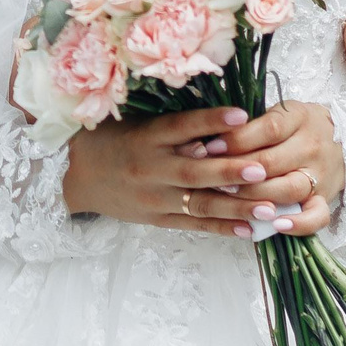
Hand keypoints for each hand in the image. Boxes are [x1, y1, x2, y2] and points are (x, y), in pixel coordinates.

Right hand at [63, 107, 305, 238]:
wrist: (76, 176)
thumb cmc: (111, 139)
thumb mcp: (135, 122)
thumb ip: (172, 124)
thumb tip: (219, 117)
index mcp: (145, 138)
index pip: (181, 127)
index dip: (210, 121)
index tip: (241, 115)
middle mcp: (151, 168)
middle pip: (194, 172)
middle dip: (230, 172)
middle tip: (263, 168)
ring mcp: (154, 198)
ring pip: (200, 204)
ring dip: (236, 207)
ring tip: (269, 209)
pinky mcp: (157, 219)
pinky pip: (193, 225)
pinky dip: (221, 228)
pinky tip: (249, 230)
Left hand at [178, 100, 342, 234]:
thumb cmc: (299, 124)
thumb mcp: (279, 112)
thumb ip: (252, 123)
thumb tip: (211, 137)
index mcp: (299, 117)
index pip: (268, 129)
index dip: (237, 140)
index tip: (210, 147)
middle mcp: (312, 146)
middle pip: (272, 161)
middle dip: (237, 171)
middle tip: (210, 176)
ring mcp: (321, 174)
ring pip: (288, 189)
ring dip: (255, 196)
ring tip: (230, 198)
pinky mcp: (326, 198)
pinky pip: (317, 216)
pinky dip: (298, 224)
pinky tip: (275, 225)